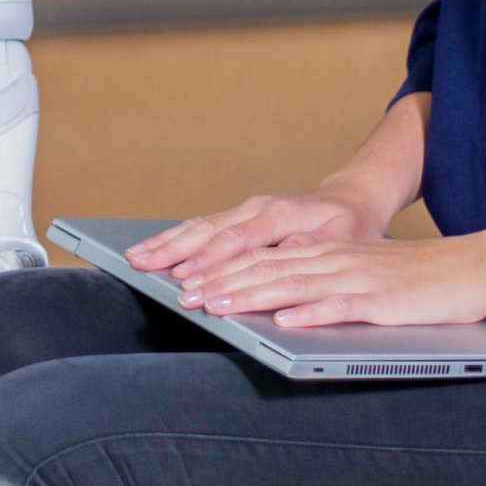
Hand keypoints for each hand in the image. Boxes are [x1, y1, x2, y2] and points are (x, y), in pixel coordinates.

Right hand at [127, 189, 388, 283]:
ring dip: (166, 243)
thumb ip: (309, 247)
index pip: (238, 241)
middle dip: (175, 252)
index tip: (188, 283)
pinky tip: (154, 249)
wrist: (350, 202)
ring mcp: (245, 210)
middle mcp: (258, 208)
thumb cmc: (349, 226)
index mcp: (281, 214)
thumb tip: (281, 255)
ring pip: (199, 226)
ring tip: (136, 258)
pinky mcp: (238, 218)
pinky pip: (201, 227)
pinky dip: (175, 239)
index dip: (211, 264)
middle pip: (208, 230)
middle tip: (144, 270)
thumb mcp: (343, 239)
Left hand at [179, 232, 485, 329]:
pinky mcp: (382, 302)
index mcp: (329, 252)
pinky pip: (341, 307)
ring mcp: (358, 279)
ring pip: (294, 285)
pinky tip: (286, 321)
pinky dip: (311, 313)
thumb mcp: (363, 275)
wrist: (473, 268)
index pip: (266, 258)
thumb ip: (324, 285)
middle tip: (185, 295)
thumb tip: (282, 305)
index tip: (189, 281)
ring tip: (218, 306)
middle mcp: (337, 259)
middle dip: (224, 281)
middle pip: (270, 268)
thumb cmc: (418, 280)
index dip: (225, 268)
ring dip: (253, 295)